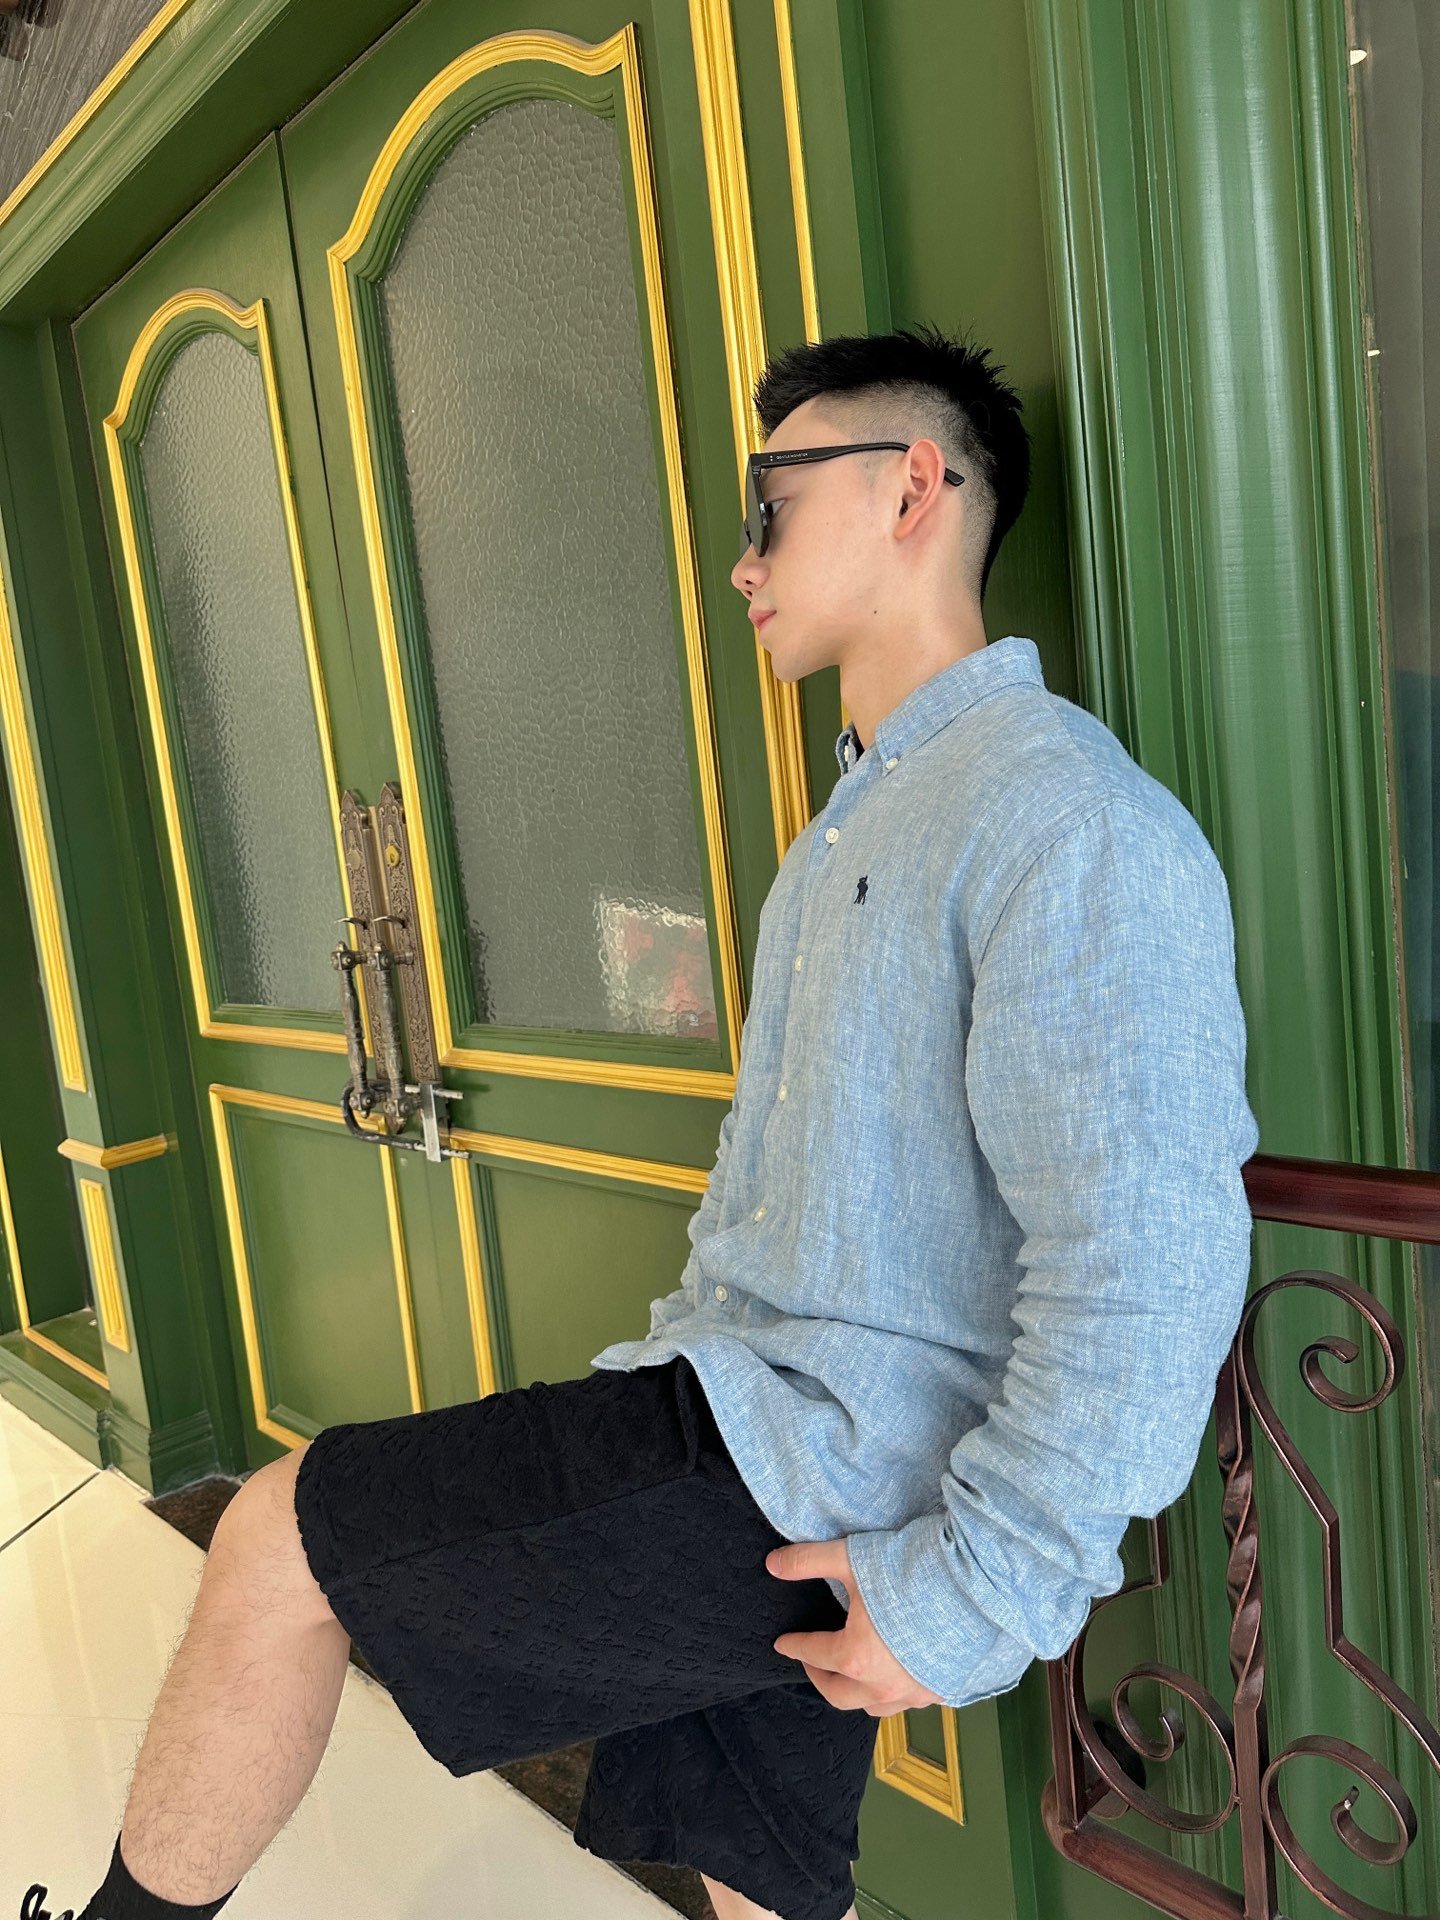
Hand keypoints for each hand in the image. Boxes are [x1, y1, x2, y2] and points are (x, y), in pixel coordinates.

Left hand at [766, 1538, 943, 1713]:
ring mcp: (916, 1691)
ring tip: (852, 1674)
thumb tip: (772, 1565)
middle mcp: (884, 1684)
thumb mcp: (851, 1558)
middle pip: (840, 1695)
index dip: (795, 1646)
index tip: (784, 1644)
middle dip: (821, 1680)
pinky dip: (896, 1692)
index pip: (814, 1654)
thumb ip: (807, 1561)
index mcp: (855, 1657)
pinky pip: (911, 1701)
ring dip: (858, 1693)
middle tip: (813, 1663)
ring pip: (876, 1705)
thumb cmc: (910, 1570)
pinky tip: (897, 1674)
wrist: (976, 1582)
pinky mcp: (944, 1688)